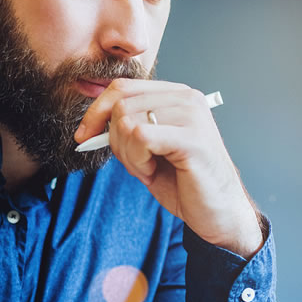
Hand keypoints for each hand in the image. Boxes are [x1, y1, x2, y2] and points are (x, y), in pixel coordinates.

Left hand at [75, 79, 263, 256]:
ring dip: (128, 155)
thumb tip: (90, 125)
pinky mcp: (192, 138)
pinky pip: (140, 137)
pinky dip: (138, 160)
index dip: (96, 111)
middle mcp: (187, 98)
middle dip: (115, 141)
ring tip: (150, 169)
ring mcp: (192, 115)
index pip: (123, 87)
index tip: (83, 137)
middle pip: (121, 104)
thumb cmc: (185, 183)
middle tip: (136, 164)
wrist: (218, 214)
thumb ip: (127, 129)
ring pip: (127, 121)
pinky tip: (154, 172)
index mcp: (176, 96)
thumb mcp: (149, 150)